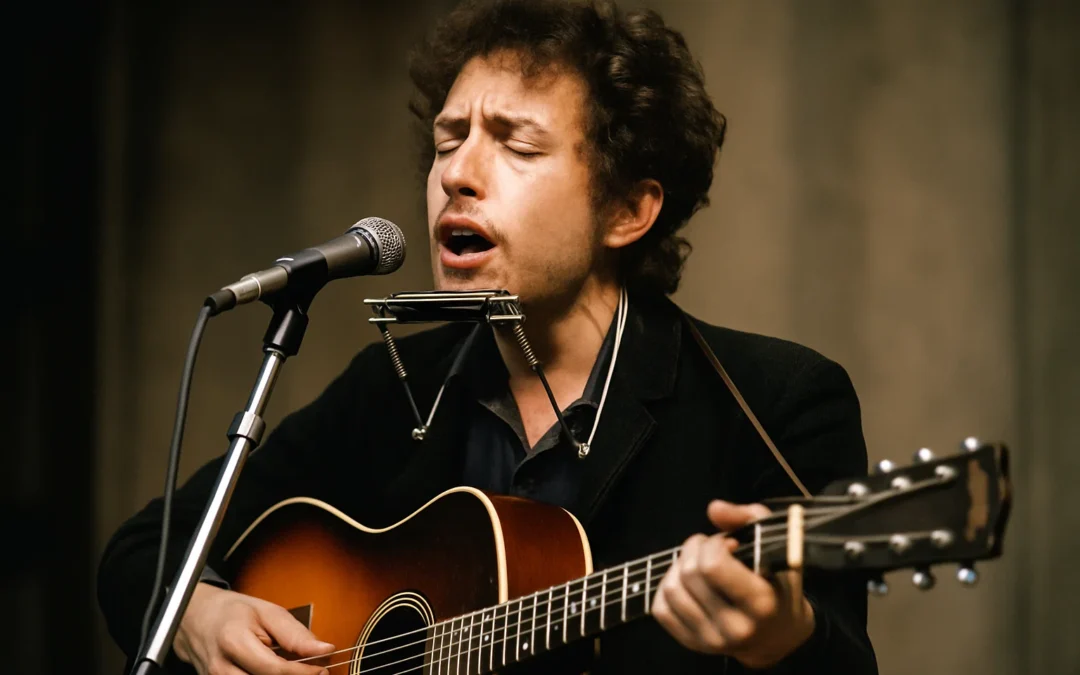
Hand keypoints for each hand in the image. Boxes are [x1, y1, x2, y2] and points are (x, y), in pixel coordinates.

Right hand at [174, 582, 334, 674]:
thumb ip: (295, 634)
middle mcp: (220, 668)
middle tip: (314, 671)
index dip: (303, 673)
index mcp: (233, 641)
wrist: (195, 618)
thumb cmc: (232, 612)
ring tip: (294, 670)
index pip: (275, 669)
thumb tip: (324, 650)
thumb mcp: (267, 611)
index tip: (323, 668)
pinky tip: (278, 673)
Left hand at [652, 500, 814, 668]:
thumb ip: (748, 518)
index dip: (714, 544)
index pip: (712, 566)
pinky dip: (668, 587)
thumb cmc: (778, 581)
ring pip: (670, 589)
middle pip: (690, 573)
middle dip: (696, 548)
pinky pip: (660, 609)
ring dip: (679, 565)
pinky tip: (687, 582)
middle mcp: (735, 628)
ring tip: (698, 563)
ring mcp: (712, 641)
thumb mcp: (776, 544)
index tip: (729, 544)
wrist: (778, 633)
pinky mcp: (693, 644)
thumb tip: (714, 509)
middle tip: (711, 548)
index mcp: (761, 604)